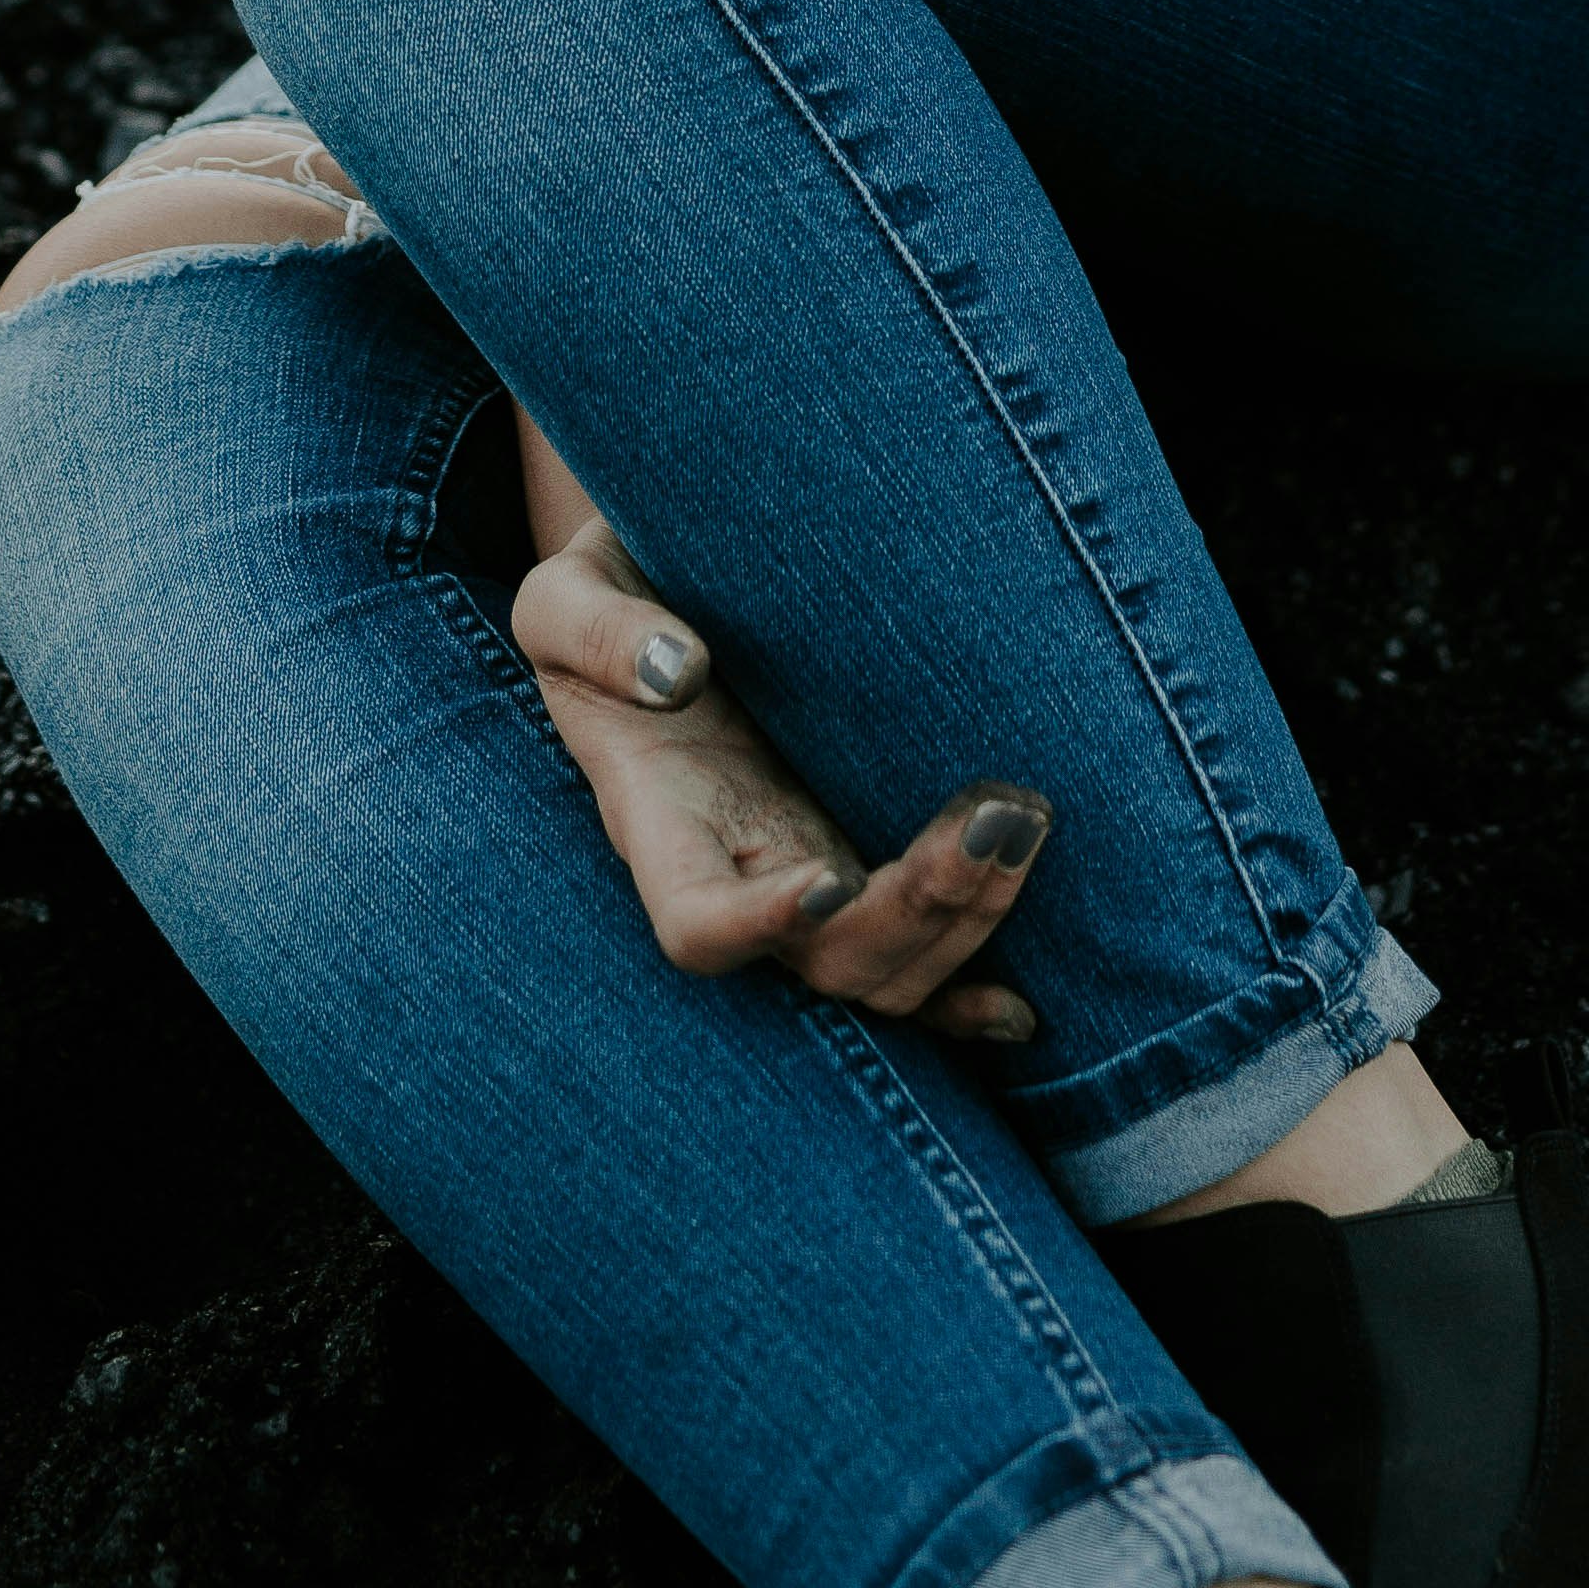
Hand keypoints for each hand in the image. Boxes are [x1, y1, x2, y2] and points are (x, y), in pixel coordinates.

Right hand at [510, 508, 1049, 1042]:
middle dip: (918, 911)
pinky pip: (906, 963)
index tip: (826, 880)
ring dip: (965, 920)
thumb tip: (676, 671)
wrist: (664, 577)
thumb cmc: (605, 595)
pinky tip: (1019, 1010)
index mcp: (655, 821)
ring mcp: (798, 870)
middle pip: (825, 960)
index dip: (759, 926)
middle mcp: (732, 870)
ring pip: (880, 968)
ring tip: (1023, 820)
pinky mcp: (851, 851)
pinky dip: (960, 997)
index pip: (695, 924)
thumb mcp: (565, 594)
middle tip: (998, 814)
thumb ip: (598, 631)